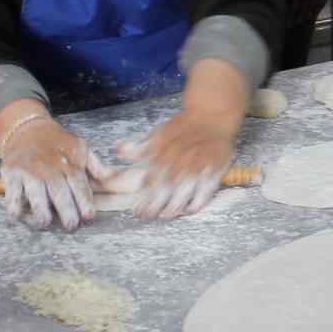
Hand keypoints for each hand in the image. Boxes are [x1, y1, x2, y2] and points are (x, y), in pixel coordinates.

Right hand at [0, 117, 115, 230]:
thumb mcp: (80, 147)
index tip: (89, 215)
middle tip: (70, 225)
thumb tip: (114, 176)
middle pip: (58, 190)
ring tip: (45, 222)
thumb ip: (96, 165)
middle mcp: (49, 166)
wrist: (27, 128)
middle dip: (66, 208)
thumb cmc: (57, 142)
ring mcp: (29, 169)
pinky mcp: (11, 171)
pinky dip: (13, 203)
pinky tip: (17, 216)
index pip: (79, 183)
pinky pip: (12, 190)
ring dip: (40, 208)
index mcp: (69, 162)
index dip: (84, 200)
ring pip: (36, 191)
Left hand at [114, 108, 237, 218]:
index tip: (136, 209)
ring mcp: (198, 163)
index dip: (142, 196)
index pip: (150, 178)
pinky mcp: (215, 166)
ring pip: (185, 189)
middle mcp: (179, 158)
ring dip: (175, 205)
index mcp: (163, 151)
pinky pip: (207, 187)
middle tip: (149, 216)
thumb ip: (137, 147)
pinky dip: (199, 200)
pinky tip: (192, 208)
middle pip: (165, 187)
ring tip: (167, 215)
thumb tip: (117, 149)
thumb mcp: (156, 134)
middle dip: (155, 204)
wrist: (209, 116)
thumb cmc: (181, 128)